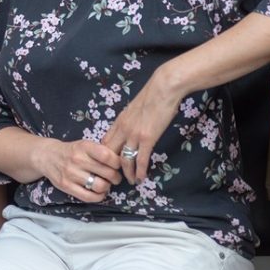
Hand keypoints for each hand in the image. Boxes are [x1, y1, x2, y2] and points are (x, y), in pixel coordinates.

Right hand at [33, 137, 121, 202]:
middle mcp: (77, 160)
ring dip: (107, 187)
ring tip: (105, 184)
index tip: (117, 165)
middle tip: (114, 177)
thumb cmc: (71, 151)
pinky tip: (99, 192)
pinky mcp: (67, 187)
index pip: (107, 156)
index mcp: (84, 147)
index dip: (117, 162)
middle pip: (107, 173)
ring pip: (100, 186)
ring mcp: (71, 174)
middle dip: (116, 177)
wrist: (47, 156)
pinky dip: (99, 196)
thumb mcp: (84, 145)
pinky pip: (89, 197)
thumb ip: (100, 152)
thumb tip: (121, 164)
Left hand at [102, 66, 183, 184]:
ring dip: (126, 173)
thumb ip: (130, 119)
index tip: (108, 164)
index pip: (105, 142)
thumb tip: (132, 127)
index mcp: (119, 121)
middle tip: (116, 176)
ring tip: (130, 181)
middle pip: (110, 153)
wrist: (163, 88)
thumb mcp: (135, 108)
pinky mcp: (147, 138)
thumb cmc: (153, 95)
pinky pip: (140, 159)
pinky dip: (139, 171)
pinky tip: (140, 178)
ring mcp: (133, 134)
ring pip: (124, 159)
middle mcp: (122, 129)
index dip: (105, 155)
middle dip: (111, 167)